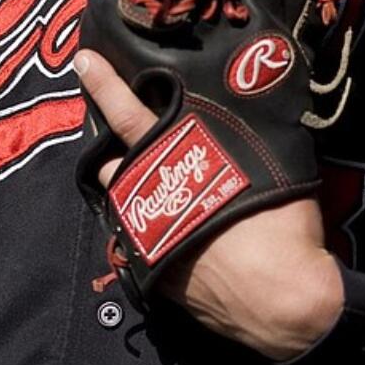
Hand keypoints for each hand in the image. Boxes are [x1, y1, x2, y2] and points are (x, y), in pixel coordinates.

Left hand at [75, 49, 343, 360]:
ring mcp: (146, 238)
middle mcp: (150, 196)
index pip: (129, 113)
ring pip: (121, 203)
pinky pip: (140, 241)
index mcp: (177, 161)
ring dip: (125, 188)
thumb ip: (248, 132)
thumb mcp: (273, 159)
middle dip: (107, 145)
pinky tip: (168, 227)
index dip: (104, 85)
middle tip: (108, 131)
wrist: (280, 302)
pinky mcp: (153, 273)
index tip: (82, 62)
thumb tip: (259, 101)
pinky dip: (148, 228)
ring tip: (137, 179)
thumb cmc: (282, 223)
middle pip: (112, 163)